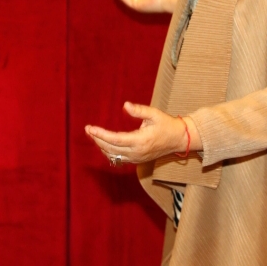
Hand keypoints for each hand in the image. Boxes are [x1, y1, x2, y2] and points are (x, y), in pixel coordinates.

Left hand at [85, 102, 200, 165]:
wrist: (178, 139)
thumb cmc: (166, 124)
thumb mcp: (154, 114)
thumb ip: (139, 110)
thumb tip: (125, 105)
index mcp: (140, 141)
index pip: (115, 139)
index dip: (100, 134)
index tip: (90, 128)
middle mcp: (136, 152)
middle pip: (111, 148)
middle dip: (97, 139)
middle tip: (88, 129)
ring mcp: (136, 158)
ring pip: (113, 155)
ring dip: (102, 146)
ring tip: (94, 135)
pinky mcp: (137, 160)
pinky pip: (119, 159)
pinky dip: (109, 152)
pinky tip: (104, 144)